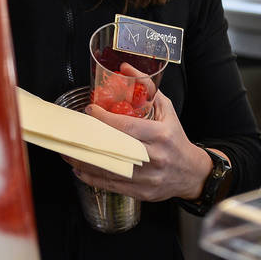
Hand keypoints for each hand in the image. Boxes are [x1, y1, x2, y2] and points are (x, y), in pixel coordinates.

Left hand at [64, 91, 213, 202]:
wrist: (192, 173)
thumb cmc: (175, 139)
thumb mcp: (166, 110)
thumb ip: (146, 87)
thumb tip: (124, 67)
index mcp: (161, 135)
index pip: (127, 127)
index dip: (104, 119)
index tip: (89, 110)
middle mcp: (154, 157)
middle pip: (115, 148)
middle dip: (90, 140)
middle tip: (72, 132)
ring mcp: (148, 177)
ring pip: (110, 170)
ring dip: (85, 161)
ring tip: (68, 152)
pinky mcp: (142, 192)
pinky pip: (112, 185)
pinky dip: (93, 177)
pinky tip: (80, 169)